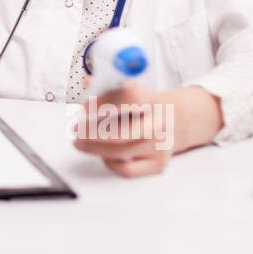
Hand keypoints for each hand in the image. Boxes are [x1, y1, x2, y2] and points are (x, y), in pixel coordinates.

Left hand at [71, 81, 221, 177]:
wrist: (178, 121)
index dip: (101, 102)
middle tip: (75, 130)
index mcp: (150, 100)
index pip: (127, 97)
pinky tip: (104, 155)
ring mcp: (159, 146)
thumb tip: (87, 83)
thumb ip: (109, 87)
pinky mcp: (158, 164)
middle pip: (119, 131)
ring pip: (119, 152)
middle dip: (90, 132)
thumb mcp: (132, 91)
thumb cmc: (146, 107)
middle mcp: (158, 123)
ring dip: (94, 148)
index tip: (83, 108)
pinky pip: (127, 170)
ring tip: (81, 142)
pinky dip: (111, 163)